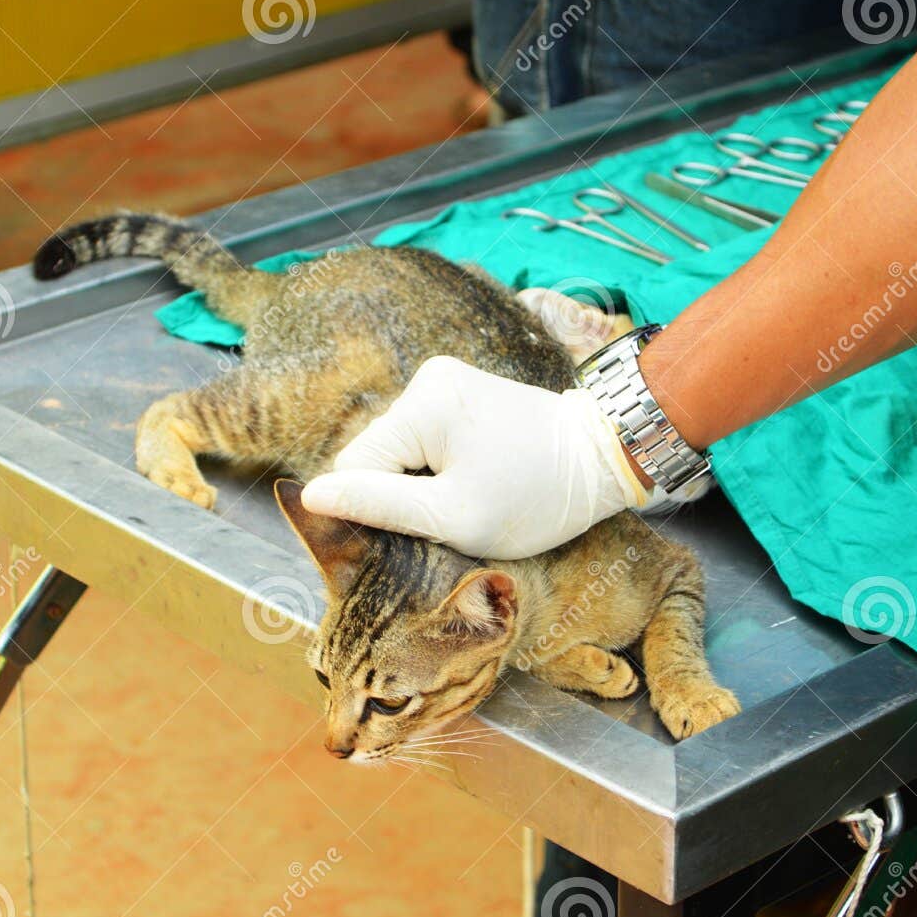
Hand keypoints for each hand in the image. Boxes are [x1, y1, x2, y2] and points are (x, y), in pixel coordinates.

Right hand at [301, 356, 648, 558]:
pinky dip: (439, 470)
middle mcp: (427, 380)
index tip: (416, 535)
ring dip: (421, 486)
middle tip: (449, 522)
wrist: (606, 459)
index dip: (373, 511)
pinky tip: (474, 483)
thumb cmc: (537, 494)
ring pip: (399, 452)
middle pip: (376, 457)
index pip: (353, 467)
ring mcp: (446, 383)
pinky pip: (424, 441)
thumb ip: (380, 507)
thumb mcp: (455, 516)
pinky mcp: (462, 394)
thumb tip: (311, 497)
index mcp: (421, 404)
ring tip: (469, 502)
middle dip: (400, 496)